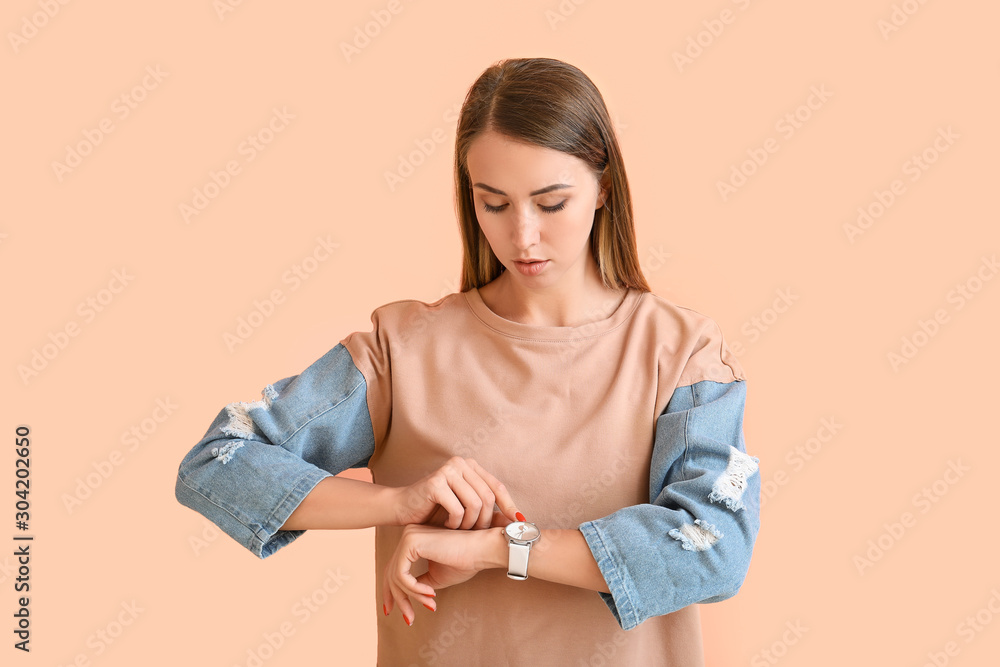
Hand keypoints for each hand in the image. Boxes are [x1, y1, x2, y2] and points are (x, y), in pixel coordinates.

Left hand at [381, 523, 499, 624]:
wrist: (481, 550)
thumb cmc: (464, 562)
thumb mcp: (435, 576)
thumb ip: (417, 583)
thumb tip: (401, 595)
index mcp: (413, 541)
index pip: (394, 568)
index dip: (391, 592)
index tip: (391, 611)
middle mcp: (408, 534)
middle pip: (391, 573)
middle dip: (399, 599)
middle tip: (410, 619)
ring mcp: (408, 537)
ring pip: (396, 576)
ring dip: (412, 596)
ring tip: (431, 603)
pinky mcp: (411, 542)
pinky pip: (401, 574)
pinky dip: (414, 589)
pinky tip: (431, 594)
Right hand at [391, 456, 523, 529]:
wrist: (402, 509)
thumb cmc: (435, 511)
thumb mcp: (465, 508)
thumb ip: (487, 510)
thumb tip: (520, 520)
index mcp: (470, 466)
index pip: (497, 487)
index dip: (509, 506)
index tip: (517, 525)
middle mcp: (460, 463)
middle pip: (488, 497)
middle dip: (485, 520)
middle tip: (475, 533)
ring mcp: (448, 471)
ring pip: (476, 504)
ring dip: (470, 524)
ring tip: (460, 530)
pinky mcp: (436, 483)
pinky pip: (458, 510)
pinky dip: (455, 524)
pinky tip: (447, 526)